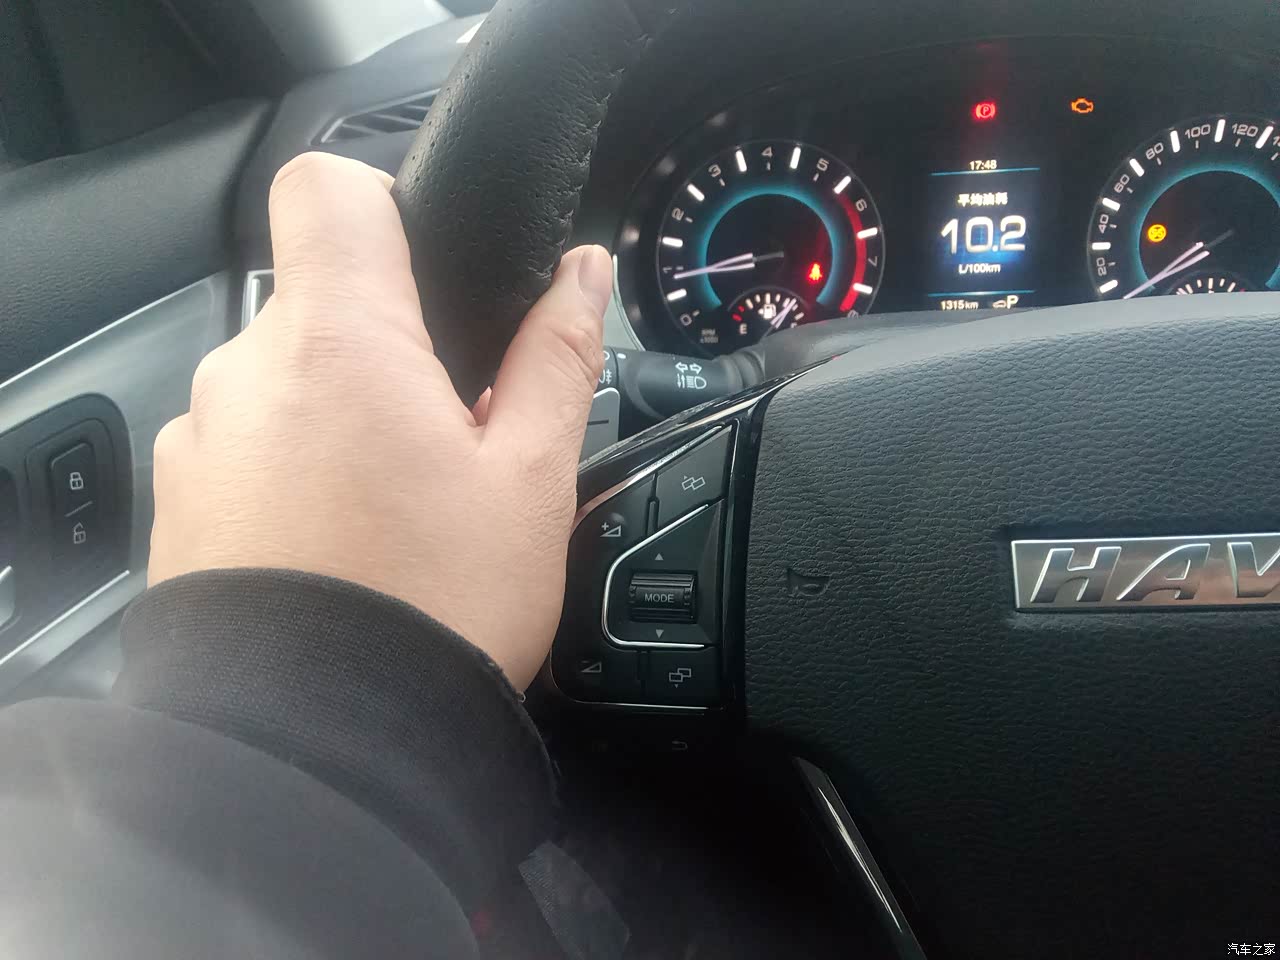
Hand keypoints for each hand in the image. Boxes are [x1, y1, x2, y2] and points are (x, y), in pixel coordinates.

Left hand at [149, 153, 610, 688]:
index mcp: (341, 341)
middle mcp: (247, 375)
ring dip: (339, 412)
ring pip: (284, 380)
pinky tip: (343, 542)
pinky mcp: (183, 503)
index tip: (427, 265)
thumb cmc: (433, 612)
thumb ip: (555, 355)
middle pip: (320, 301)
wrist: (323, 750)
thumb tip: (580, 275)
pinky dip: (293, 469)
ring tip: (397, 504)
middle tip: (449, 435)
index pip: (326, 187)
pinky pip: (245, 446)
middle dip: (388, 348)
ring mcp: (203, 440)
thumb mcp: (530, 477)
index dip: (383, 203)